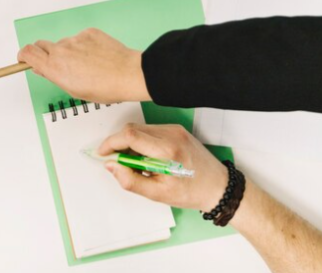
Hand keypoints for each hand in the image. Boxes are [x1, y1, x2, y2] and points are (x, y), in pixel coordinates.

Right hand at [17, 28, 149, 103]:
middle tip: (55, 63)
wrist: (128, 74)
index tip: (23, 58)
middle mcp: (61, 50)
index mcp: (54, 68)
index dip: (23, 55)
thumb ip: (55, 76)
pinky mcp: (88, 32)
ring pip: (63, 43)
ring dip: (68, 51)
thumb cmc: (105, 87)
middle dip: (44, 53)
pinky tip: (96, 56)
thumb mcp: (74, 90)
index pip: (27, 53)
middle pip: (41, 45)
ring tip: (86, 64)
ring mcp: (75, 39)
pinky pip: (79, 38)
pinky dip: (84, 45)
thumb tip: (44, 69)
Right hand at [98, 123, 227, 211]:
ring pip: (140, 128)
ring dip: (130, 142)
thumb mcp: (158, 194)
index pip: (129, 135)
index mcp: (167, 151)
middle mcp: (171, 135)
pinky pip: (151, 130)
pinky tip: (148, 158)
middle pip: (132, 129)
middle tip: (117, 162)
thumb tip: (111, 166)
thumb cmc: (192, 192)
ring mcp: (175, 130)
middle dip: (119, 143)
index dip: (111, 143)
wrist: (218, 187)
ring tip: (137, 164)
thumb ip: (130, 180)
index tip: (102, 153)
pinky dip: (142, 141)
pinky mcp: (176, 130)